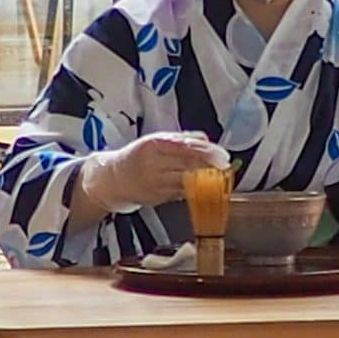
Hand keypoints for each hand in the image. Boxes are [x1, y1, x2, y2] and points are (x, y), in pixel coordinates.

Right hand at [74, 131, 230, 216]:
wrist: (113, 179)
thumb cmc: (138, 156)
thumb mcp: (156, 140)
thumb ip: (182, 139)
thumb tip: (206, 140)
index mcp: (154, 145)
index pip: (186, 148)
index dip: (207, 153)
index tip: (223, 156)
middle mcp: (154, 164)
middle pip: (189, 166)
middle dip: (211, 167)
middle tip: (225, 167)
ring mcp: (155, 183)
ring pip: (188, 182)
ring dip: (206, 181)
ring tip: (217, 177)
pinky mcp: (157, 198)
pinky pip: (182, 193)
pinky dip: (195, 190)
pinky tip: (203, 187)